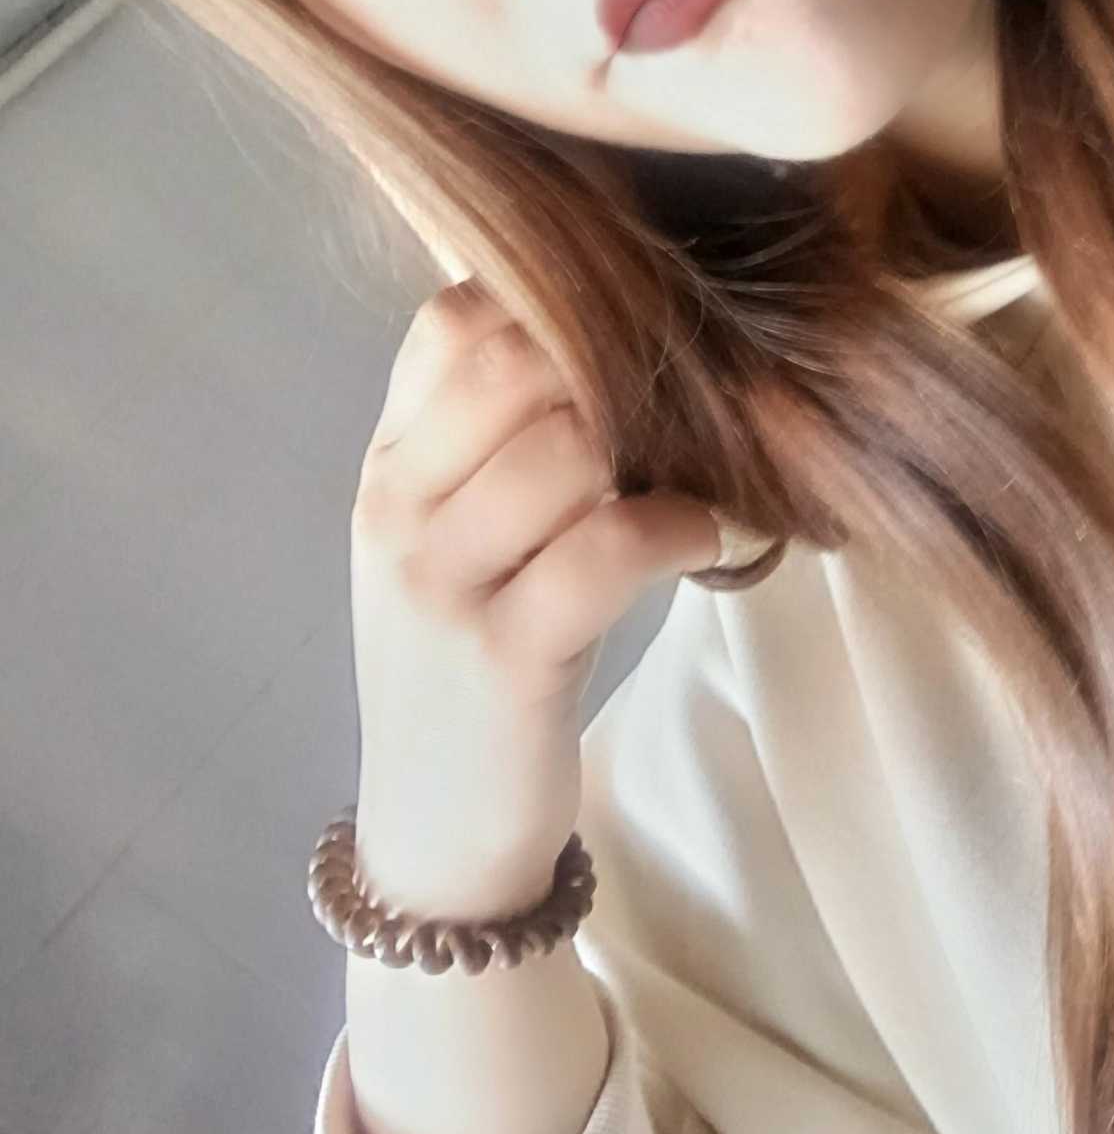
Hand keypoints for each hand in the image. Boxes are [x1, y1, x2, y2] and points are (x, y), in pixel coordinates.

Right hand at [347, 277, 720, 905]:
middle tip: (681, 408)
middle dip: (614, 370)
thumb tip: (615, 334)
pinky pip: (611, 547)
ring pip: (564, 446)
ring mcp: (442, 583)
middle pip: (511, 362)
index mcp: (385, 464)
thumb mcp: (449, 539)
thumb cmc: (464, 664)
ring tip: (698, 476)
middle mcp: (396, 508)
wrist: (434, 829)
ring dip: (658, 450)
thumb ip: (492, 441)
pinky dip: (681, 527)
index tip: (628, 341)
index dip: (551, 304)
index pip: (450, 321)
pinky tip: (706, 538)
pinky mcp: (505, 656)